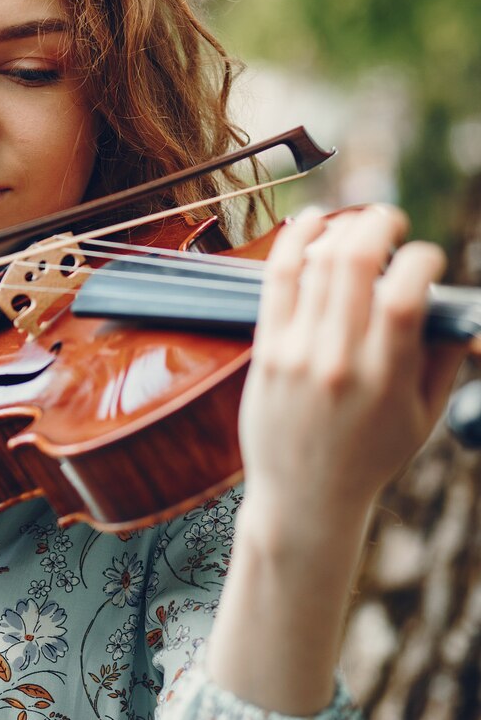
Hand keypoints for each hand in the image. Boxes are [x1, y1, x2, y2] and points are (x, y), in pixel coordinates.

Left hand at [239, 204, 467, 543]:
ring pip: (315, 265)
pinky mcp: (265, 352)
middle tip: (391, 221)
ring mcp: (296, 354)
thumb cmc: (371, 458)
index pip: (406, 294)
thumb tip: (454, 308)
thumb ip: (442, 358)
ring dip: (340, 228)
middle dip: (379, 226)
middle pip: (355, 264)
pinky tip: (310, 221)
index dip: (423, 259)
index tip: (427, 259)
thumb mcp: (423, 417)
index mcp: (386, 377)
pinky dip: (294, 241)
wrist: (304, 498)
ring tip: (358, 223)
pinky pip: (277, 281)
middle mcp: (337, 360)